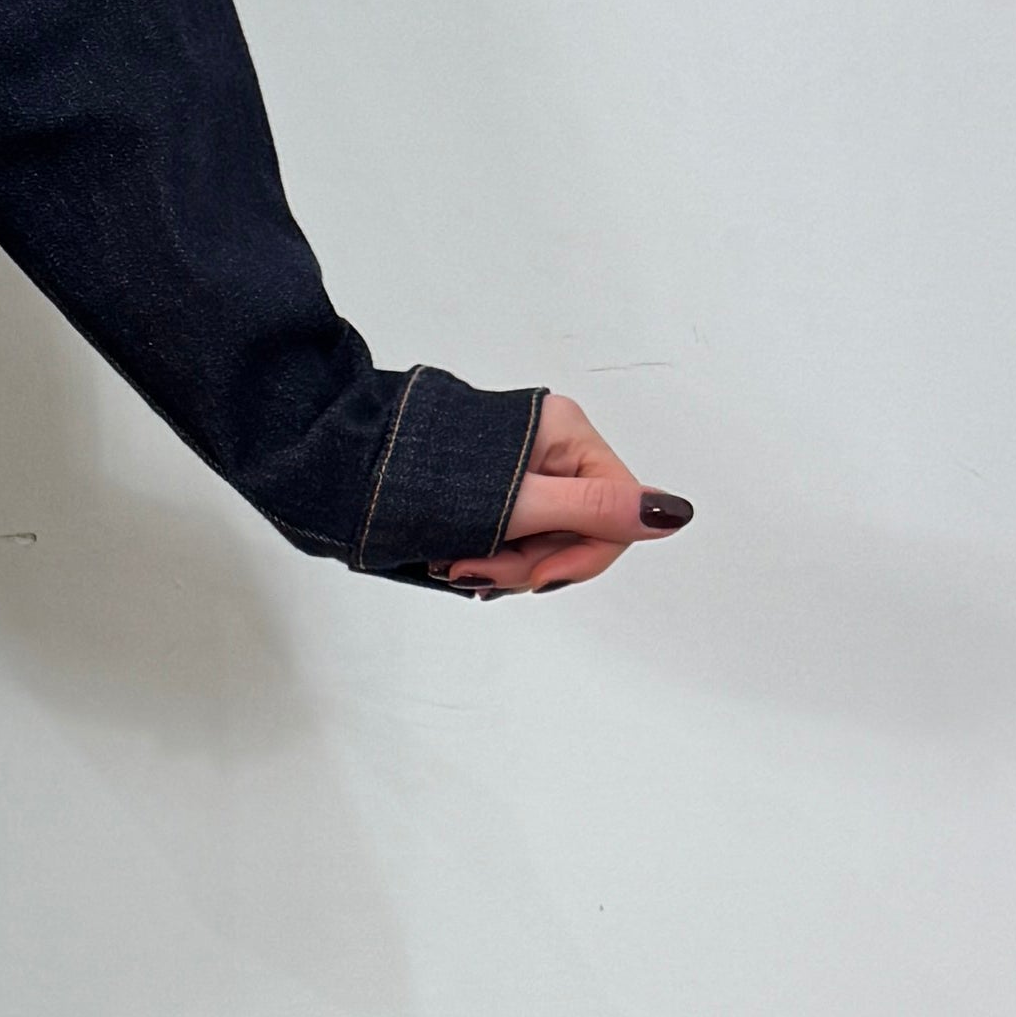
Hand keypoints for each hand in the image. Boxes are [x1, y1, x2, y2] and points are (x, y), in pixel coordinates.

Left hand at [440, 391, 690, 595]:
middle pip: (577, 528)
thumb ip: (594, 510)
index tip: (532, 582)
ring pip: (542, 537)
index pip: (615, 511)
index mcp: (567, 435)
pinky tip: (455, 559)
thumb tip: (674, 513)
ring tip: (452, 564)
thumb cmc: (421, 477)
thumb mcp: (517, 502)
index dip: (581, 557)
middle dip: (530, 563)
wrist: (341, 462)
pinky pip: (512, 531)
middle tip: (472, 573)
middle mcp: (550, 446)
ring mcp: (520, 466)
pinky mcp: (490, 485)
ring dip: (503, 563)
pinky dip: (488, 553)